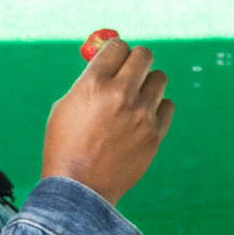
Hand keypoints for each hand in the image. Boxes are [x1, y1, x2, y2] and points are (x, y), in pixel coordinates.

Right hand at [42, 31, 171, 203]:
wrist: (80, 188)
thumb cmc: (65, 146)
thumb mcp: (65, 105)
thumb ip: (88, 81)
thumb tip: (108, 61)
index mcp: (94, 83)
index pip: (118, 46)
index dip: (116, 50)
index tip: (114, 59)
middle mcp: (120, 94)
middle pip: (144, 55)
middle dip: (136, 60)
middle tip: (130, 72)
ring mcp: (141, 114)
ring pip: (160, 78)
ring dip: (149, 83)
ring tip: (136, 98)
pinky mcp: (155, 133)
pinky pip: (167, 105)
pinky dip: (157, 108)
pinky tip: (142, 118)